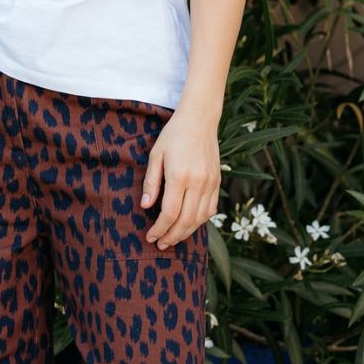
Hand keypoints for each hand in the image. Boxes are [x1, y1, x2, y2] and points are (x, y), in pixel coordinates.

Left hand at [141, 108, 220, 249]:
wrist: (200, 119)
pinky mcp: (217, 181)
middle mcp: (198, 182)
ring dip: (186, 232)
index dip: (160, 228)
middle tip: (161, 244)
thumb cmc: (174, 135)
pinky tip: (189, 224)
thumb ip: (152, 182)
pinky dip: (200, 221)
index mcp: (180, 176)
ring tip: (173, 238)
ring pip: (200, 218)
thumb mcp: (156, 155)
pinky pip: (211, 209)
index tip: (151, 236)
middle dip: (172, 236)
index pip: (170, 212)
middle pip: (186, 220)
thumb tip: (145, 206)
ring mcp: (211, 183)